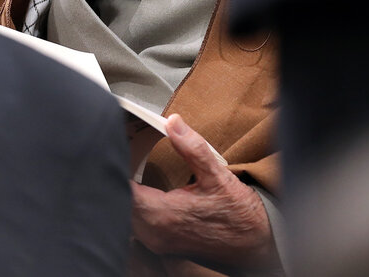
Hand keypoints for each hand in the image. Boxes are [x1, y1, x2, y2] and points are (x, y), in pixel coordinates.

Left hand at [130, 114, 280, 269]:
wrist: (254, 244)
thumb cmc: (238, 214)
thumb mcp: (217, 175)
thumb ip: (193, 148)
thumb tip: (173, 123)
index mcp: (164, 215)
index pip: (123, 192)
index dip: (115, 170)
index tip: (114, 150)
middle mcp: (155, 233)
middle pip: (119, 204)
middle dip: (117, 180)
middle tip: (118, 156)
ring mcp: (157, 242)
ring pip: (125, 217)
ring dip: (124, 195)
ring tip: (126, 170)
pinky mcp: (161, 245)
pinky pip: (135, 225)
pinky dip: (133, 207)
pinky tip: (139, 192)